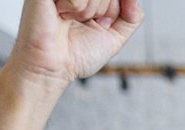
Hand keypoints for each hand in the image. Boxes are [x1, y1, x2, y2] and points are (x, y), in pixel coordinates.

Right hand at [8, 0, 144, 86]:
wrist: (52, 68)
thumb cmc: (77, 54)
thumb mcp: (115, 37)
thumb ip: (132, 17)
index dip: (113, 10)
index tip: (101, 22)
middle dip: (103, 10)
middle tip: (83, 22)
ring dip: (88, 10)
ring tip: (69, 18)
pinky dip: (75, 7)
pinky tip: (60, 13)